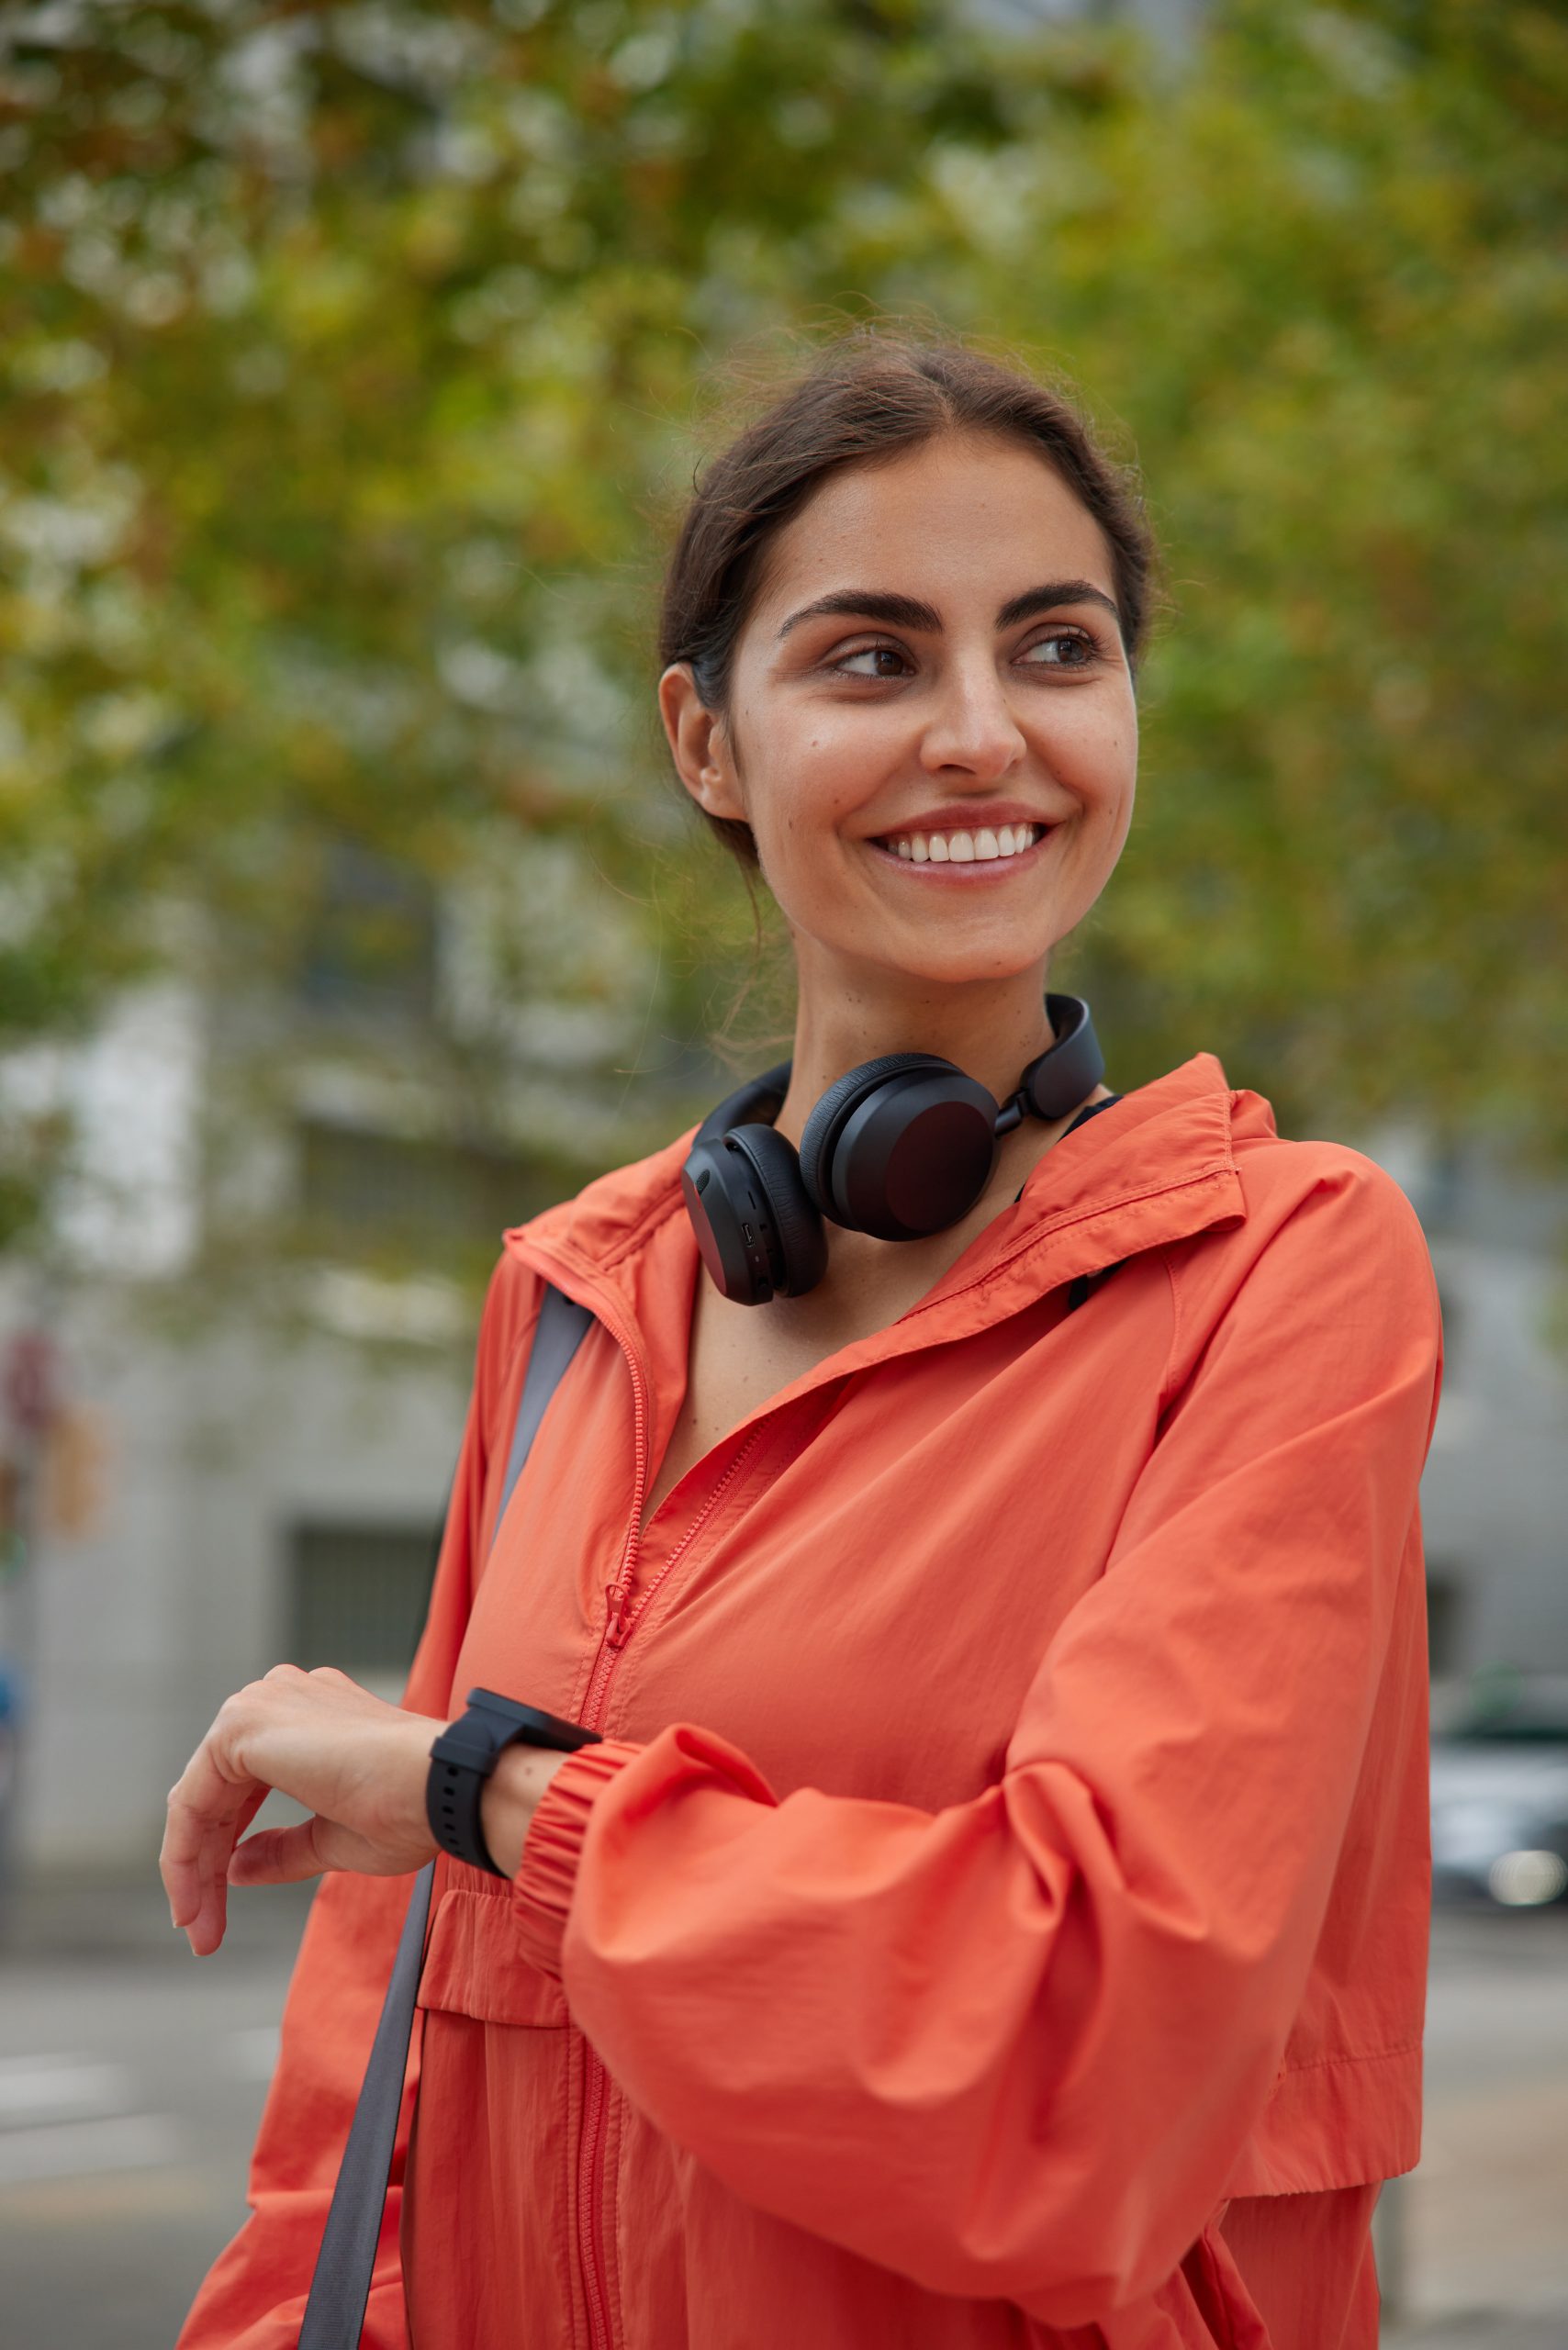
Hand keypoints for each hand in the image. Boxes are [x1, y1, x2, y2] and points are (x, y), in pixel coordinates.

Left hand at [161, 1665, 442, 1955]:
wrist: (441, 1787)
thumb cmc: (410, 1809)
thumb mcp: (334, 1837)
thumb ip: (282, 1847)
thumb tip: (235, 1867)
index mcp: (307, 1715)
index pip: (244, 1789)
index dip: (225, 1853)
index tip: (219, 1916)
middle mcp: (278, 1698)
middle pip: (217, 1795)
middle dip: (206, 1868)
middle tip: (204, 1933)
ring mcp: (259, 1705)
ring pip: (199, 1799)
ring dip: (193, 1868)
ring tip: (200, 1927)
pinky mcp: (242, 1726)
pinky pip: (191, 1800)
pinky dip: (184, 1855)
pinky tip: (195, 1901)